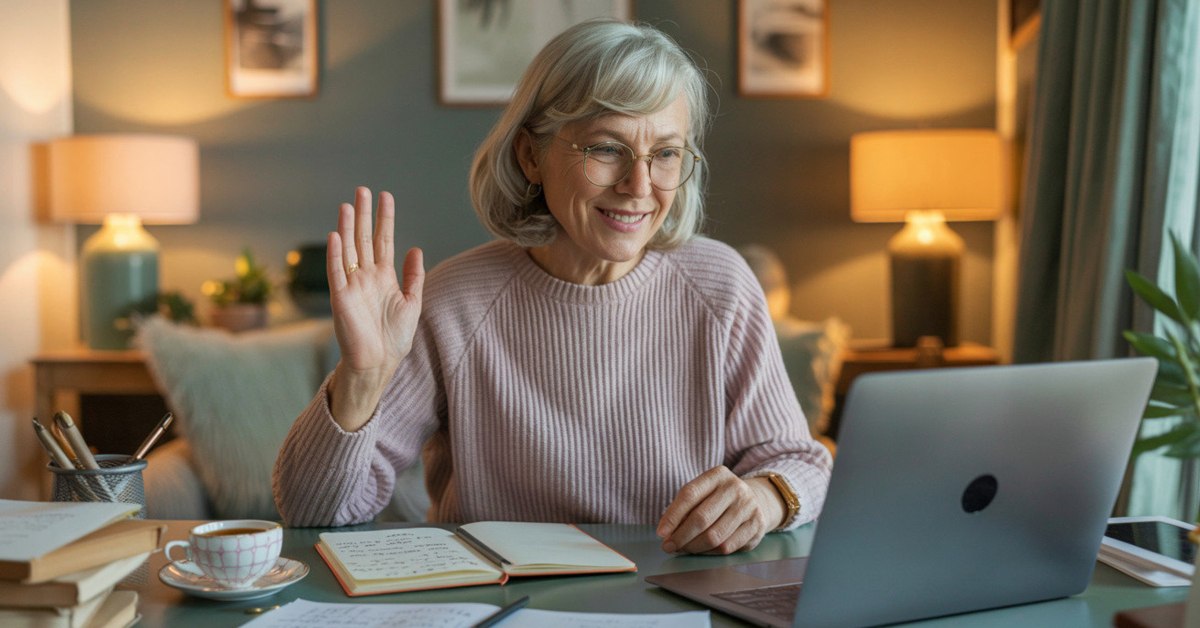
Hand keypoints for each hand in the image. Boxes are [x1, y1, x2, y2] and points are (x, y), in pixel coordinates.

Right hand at [326, 187, 424, 430]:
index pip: (383, 240)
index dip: (385, 218)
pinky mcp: (341, 297)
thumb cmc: (395, 338)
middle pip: (364, 238)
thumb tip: (416, 248)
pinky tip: (336, 235)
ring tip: (349, 205)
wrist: (379, 363)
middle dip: (364, 214)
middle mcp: (366, 276)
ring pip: (349, 250)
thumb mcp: (413, 302)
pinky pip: (336, 272)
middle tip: (363, 189)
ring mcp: (352, 285)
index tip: (386, 196)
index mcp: (384, 276)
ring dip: (347, 228)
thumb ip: (414, 276)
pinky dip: (335, 254)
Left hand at [656, 466, 785, 554]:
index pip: (690, 494)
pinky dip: (709, 553)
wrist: (756, 501)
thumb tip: (668, 533)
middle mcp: (735, 488)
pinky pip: (727, 547)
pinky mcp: (756, 526)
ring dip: (693, 547)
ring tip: (683, 549)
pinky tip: (701, 551)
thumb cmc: (719, 499)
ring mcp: (748, 507)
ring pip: (714, 537)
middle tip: (668, 546)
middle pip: (701, 518)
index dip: (672, 515)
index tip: (661, 532)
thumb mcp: (704, 493)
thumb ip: (686, 508)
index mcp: (718, 475)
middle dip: (681, 536)